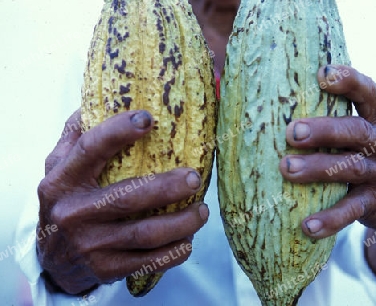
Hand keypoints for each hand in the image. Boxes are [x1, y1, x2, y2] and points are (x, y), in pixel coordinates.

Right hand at [36, 109, 208, 294]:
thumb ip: (75, 137)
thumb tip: (98, 100)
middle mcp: (73, 212)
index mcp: (62, 180)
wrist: (52, 260)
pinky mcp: (106, 269)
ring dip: (181, 223)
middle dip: (167, 187)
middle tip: (194, 178)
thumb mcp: (59, 168)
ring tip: (202, 211)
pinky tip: (187, 241)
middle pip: (127, 197)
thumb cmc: (65, 203)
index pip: (90, 149)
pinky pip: (148, 262)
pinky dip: (174, 253)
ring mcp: (90, 244)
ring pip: (145, 233)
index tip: (148, 118)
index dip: (119, 131)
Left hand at [279, 65, 375, 288]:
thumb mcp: (368, 132)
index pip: (368, 93)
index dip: (348, 82)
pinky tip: (307, 226)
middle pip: (355, 131)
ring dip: (317, 168)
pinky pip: (351, 210)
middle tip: (292, 132)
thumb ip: (342, 118)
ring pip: (349, 168)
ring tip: (287, 168)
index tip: (323, 74)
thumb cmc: (372, 155)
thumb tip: (285, 100)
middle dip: (323, 130)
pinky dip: (329, 219)